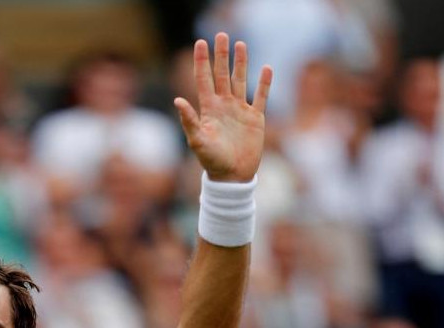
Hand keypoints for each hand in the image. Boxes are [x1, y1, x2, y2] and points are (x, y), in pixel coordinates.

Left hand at [174, 34, 272, 182]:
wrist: (232, 177)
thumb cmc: (212, 161)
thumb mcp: (198, 141)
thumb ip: (189, 120)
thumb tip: (177, 100)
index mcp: (208, 109)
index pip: (203, 79)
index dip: (201, 61)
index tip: (200, 42)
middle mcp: (223, 106)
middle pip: (222, 74)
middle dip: (221, 55)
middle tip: (221, 35)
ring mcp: (239, 110)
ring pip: (241, 81)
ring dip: (241, 63)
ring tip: (240, 44)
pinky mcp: (255, 118)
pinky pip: (260, 97)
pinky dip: (264, 83)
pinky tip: (266, 68)